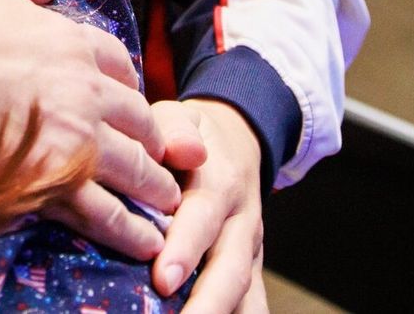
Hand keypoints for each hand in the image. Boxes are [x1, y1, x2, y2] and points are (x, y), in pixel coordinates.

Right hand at [0, 0, 179, 260]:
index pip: (117, 64)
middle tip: (164, 158)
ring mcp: (73, 139)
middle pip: (138, 119)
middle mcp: (84, 92)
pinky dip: (130, 229)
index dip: (128, 84)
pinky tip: (146, 242)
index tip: (132, 98)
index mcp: (70, 44)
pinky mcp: (52, 182)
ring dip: (155, 187)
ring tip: (168, 203)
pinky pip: (104, 211)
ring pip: (133, 167)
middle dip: (155, 140)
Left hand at [154, 100, 267, 312]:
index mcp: (221, 184)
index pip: (204, 218)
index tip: (163, 278)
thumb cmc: (191, 135)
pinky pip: (250, 304)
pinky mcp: (249, 273)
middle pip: (230, 270)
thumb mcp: (180, 117)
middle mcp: (241, 224)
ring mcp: (249, 253)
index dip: (186, 248)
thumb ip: (174, 131)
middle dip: (207, 303)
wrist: (237, 142)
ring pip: (244, 294)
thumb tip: (184, 150)